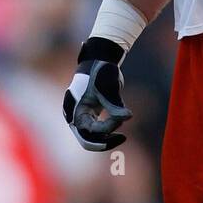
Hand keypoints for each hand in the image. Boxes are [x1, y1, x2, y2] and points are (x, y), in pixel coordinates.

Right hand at [63, 37, 132, 151]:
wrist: (100, 60)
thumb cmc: (101, 71)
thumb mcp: (109, 87)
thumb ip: (116, 104)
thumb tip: (128, 117)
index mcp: (74, 109)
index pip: (89, 130)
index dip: (107, 127)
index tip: (122, 116)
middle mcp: (74, 116)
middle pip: (87, 140)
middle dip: (105, 142)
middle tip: (123, 138)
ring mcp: (81, 116)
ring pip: (92, 137)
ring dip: (107, 136)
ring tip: (123, 127)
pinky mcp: (89, 115)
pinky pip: (97, 130)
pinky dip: (108, 130)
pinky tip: (119, 123)